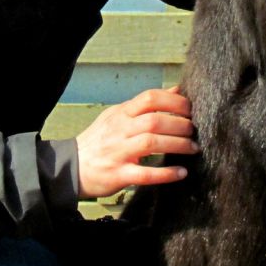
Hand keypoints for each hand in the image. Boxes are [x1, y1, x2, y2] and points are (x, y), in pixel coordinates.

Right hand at [75, 87, 198, 199]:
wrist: (72, 167)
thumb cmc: (100, 141)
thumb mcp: (119, 116)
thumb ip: (146, 105)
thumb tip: (176, 91)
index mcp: (121, 114)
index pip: (149, 98)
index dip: (174, 101)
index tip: (189, 109)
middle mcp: (119, 130)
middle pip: (154, 121)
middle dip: (179, 124)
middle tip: (193, 131)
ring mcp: (118, 152)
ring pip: (151, 143)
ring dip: (177, 145)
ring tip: (192, 148)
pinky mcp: (119, 175)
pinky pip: (145, 174)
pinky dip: (166, 173)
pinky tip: (181, 172)